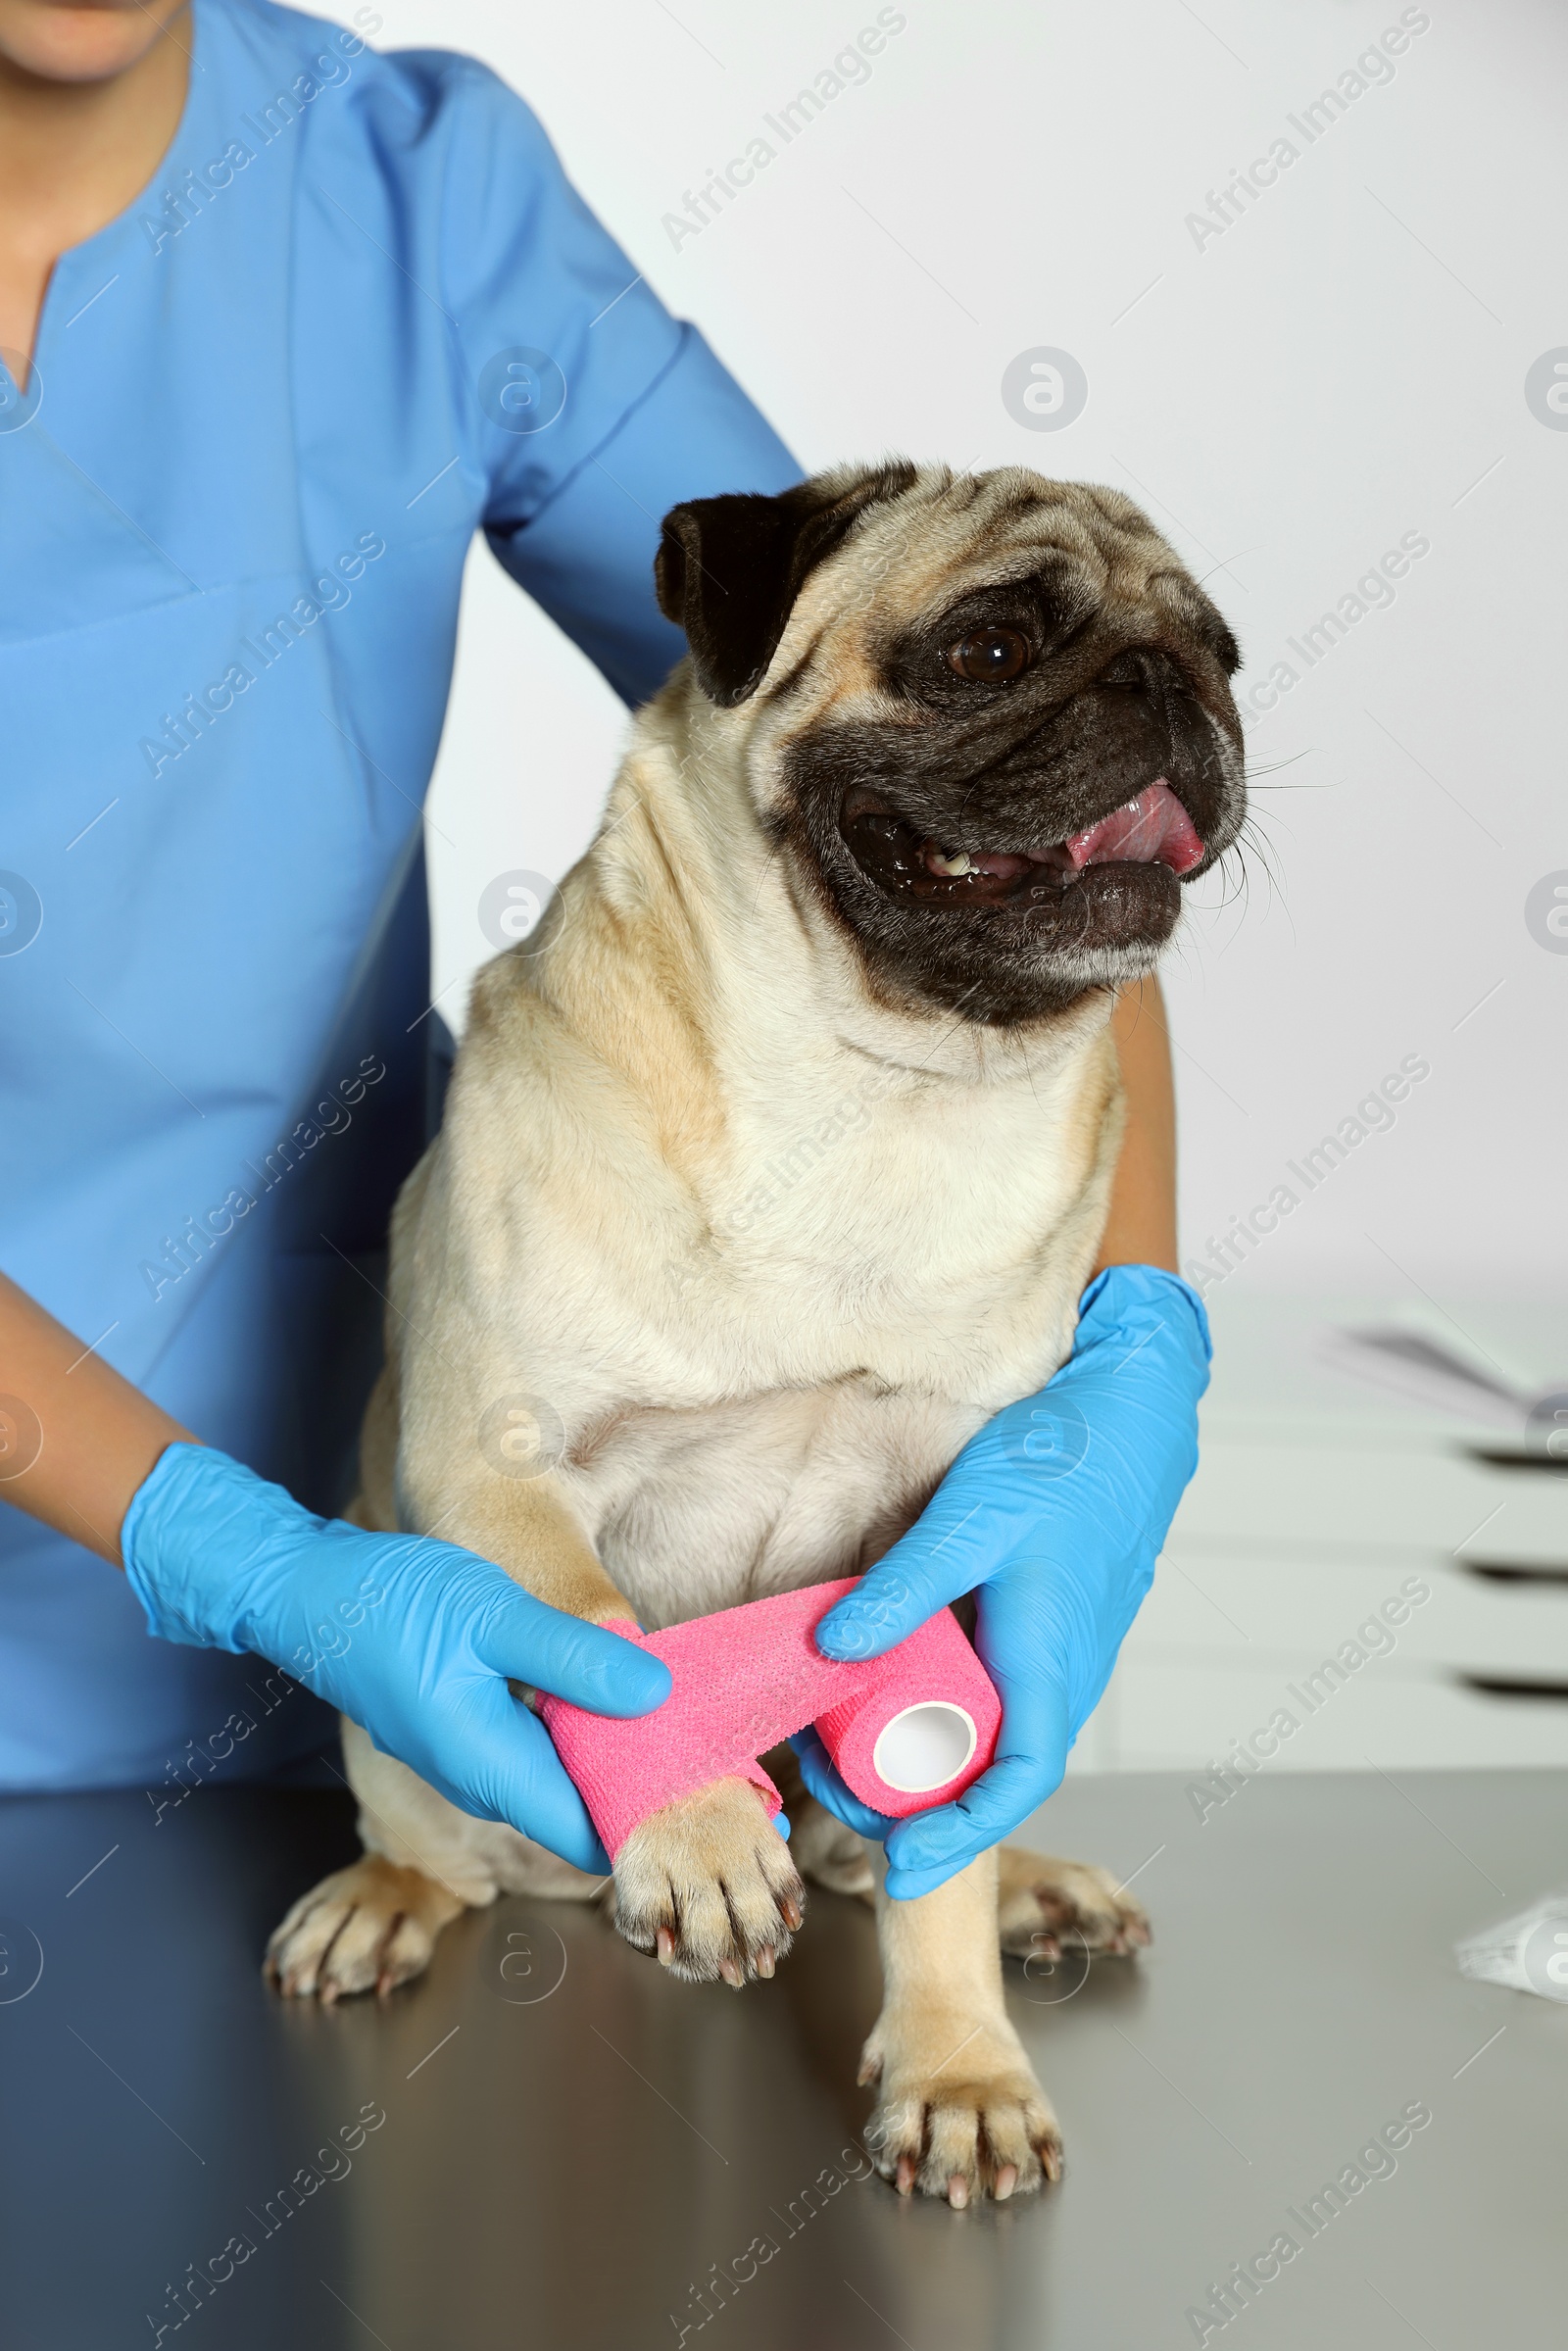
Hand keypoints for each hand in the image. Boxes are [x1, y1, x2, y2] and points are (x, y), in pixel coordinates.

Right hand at [120, 1444, 671, 1872]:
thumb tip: (656, 1695)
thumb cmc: (395, 1603)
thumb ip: (573, 1657)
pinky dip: (572, 1733)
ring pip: (557, 1779)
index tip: (701, 1775)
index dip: (648, 1811)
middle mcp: (481, 1783)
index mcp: (491, 1768)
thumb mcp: (494, 1615)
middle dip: (637, 1782)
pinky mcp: (462, 1735)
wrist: (308, 1594)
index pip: (591, 1832)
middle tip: (701, 1735)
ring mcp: (468, 1762)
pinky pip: (533, 1753)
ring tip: (666, 1709)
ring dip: (606, 1753)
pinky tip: (601, 1690)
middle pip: (579, 1809)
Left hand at [795, 1265, 1209, 1898]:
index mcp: (1049, 1662)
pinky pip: (994, 1693)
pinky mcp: (1045, 1630)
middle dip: (913, 1801)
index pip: (1014, 1782)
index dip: (961, 1835)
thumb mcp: (971, 1520)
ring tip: (840, 1744)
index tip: (903, 1866)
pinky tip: (888, 1685)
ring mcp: (1058, 1655)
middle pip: (989, 1771)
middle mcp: (1061, 1675)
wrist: (1130, 1417)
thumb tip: (833, 1648)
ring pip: (989, 1732)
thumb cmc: (1064, 1465)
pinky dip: (940, 1708)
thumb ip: (906, 1587)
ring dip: (922, 1754)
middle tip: (831, 1792)